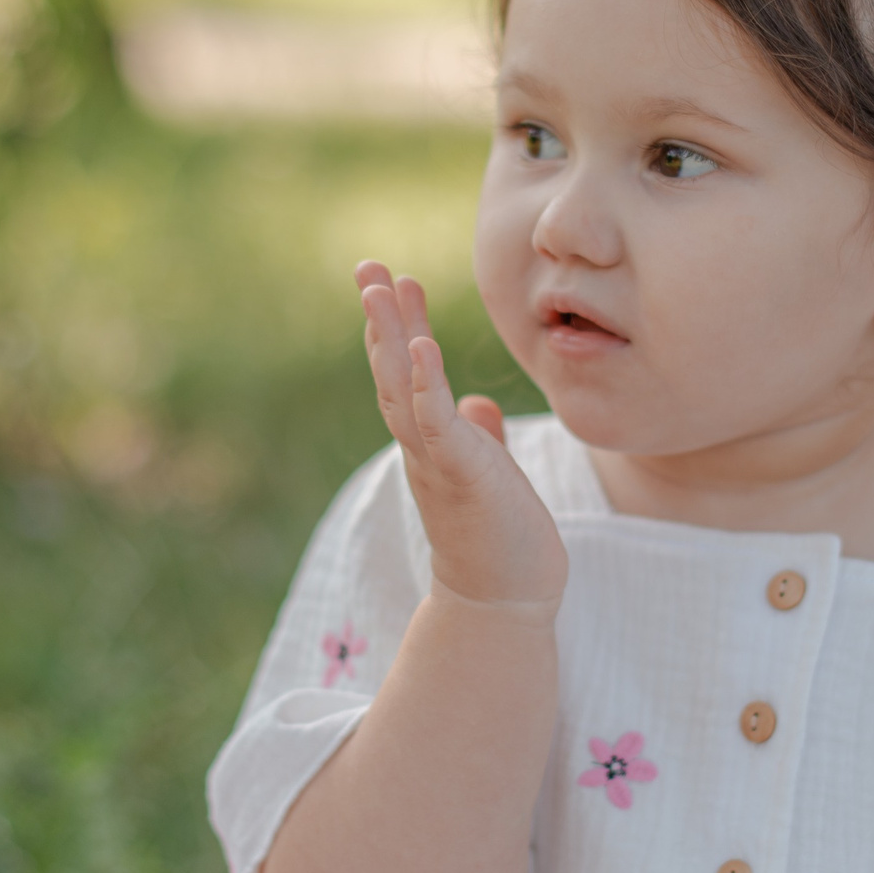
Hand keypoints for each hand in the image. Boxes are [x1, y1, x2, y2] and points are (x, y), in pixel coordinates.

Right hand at [356, 261, 566, 613]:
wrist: (506, 605)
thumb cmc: (504, 543)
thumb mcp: (493, 477)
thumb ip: (481, 439)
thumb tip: (479, 408)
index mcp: (430, 443)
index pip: (405, 375)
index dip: (398, 328)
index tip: (393, 281)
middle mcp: (421, 447)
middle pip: (389, 371)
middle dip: (380, 318)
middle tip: (367, 267)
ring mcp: (435, 460)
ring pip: (400, 388)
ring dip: (390, 336)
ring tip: (383, 286)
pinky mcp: (459, 475)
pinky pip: (435, 423)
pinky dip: (425, 384)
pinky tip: (422, 346)